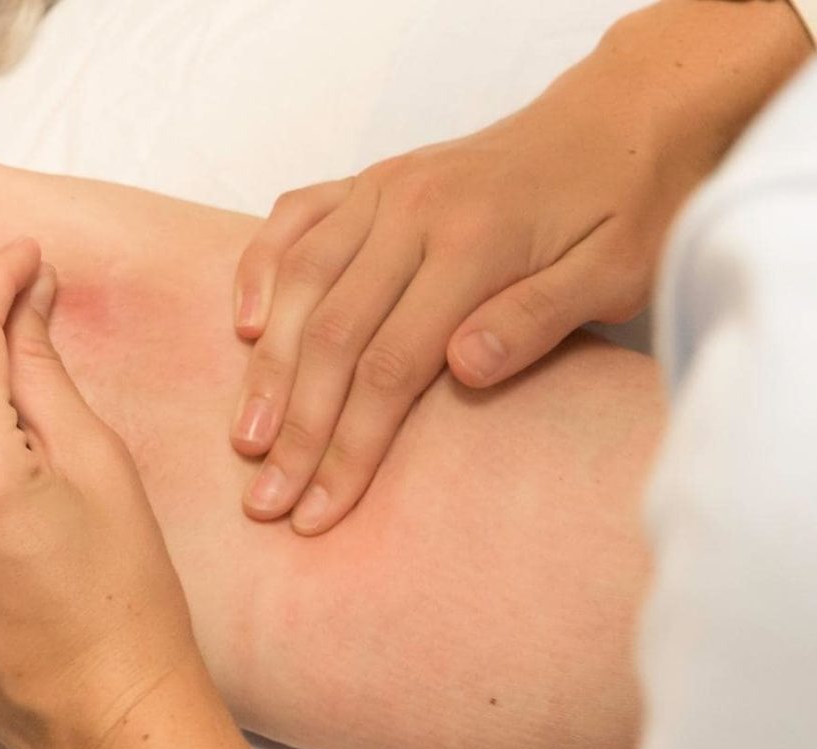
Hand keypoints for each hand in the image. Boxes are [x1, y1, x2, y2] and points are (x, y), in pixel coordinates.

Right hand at [230, 0, 809, 535]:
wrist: (622, 116)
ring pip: (302, 284)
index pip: (391, 367)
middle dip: (296, 429)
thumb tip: (463, 369)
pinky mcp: (371, 180)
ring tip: (244, 438)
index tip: (320, 512)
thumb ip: (536, 318)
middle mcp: (414, 210)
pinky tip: (245, 326)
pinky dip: (260, 269)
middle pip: (334, 336)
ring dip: (267, 368)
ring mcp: (385, 189)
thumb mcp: (615, 271)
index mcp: (475, 243)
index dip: (350, 449)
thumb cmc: (624, 205)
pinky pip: (295, 219)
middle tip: (265, 500)